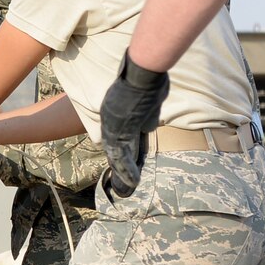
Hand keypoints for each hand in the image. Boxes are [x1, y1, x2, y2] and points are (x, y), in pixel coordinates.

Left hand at [99, 55, 168, 196]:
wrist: (142, 73)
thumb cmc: (148, 80)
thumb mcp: (149, 99)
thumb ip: (148, 112)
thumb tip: (150, 122)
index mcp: (120, 116)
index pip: (125, 141)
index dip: (128, 156)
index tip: (131, 167)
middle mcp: (114, 124)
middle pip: (118, 152)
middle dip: (121, 170)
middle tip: (122, 186)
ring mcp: (114, 128)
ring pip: (117, 157)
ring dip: (122, 175)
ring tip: (124, 191)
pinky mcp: (118, 132)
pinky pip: (122, 156)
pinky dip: (126, 170)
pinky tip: (131, 182)